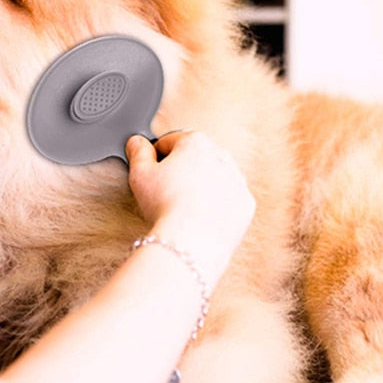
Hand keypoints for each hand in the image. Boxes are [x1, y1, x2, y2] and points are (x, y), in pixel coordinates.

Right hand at [126, 131, 254, 283]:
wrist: (191, 240)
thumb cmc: (165, 205)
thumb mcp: (139, 174)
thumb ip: (137, 152)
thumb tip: (137, 142)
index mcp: (195, 142)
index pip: (170, 142)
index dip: (156, 158)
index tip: (152, 174)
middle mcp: (221, 155)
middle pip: (194, 159)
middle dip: (180, 172)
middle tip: (165, 194)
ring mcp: (237, 180)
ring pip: (213, 179)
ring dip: (200, 188)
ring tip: (181, 208)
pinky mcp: (245, 204)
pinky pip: (227, 201)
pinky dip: (215, 207)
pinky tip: (198, 217)